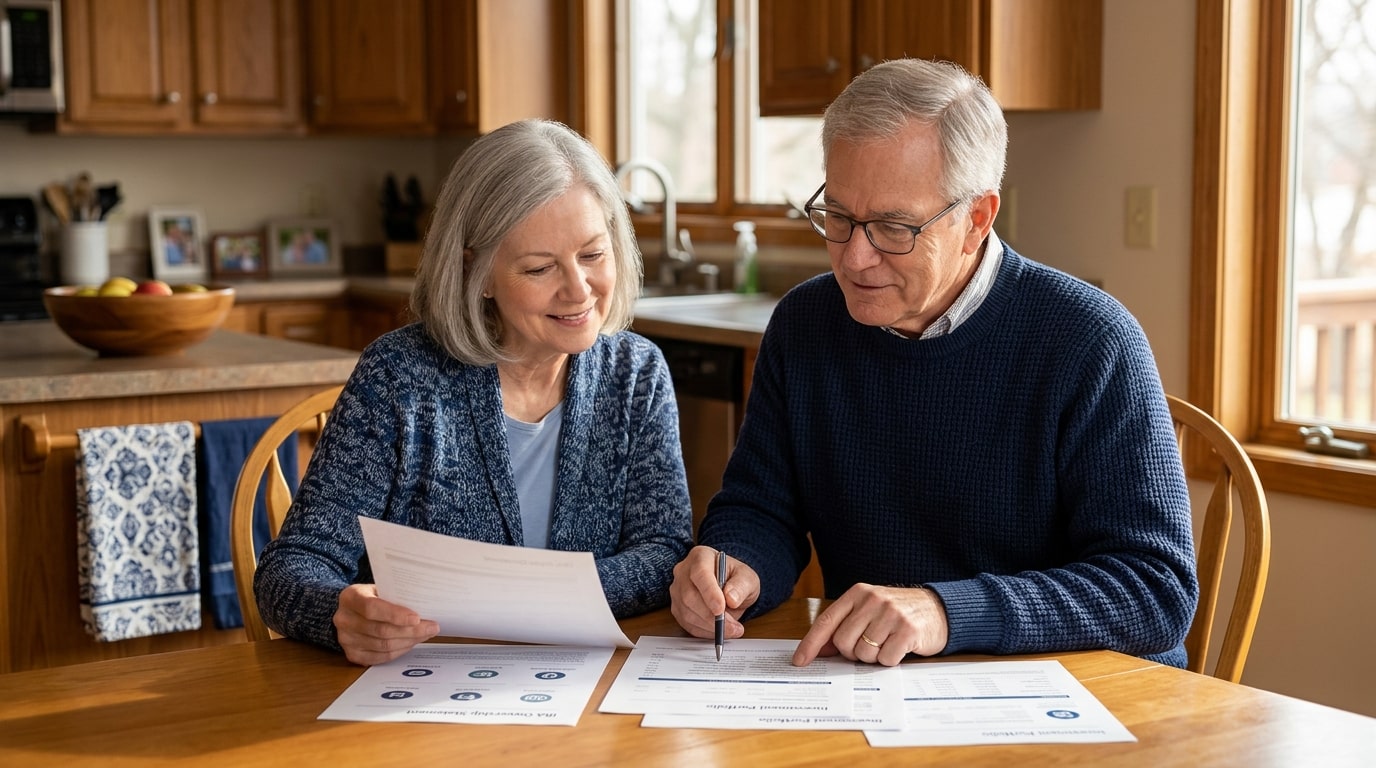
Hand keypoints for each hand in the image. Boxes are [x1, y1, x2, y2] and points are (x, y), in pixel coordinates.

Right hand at [333, 583, 439, 665]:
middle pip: (380, 630)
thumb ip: (397, 595)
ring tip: (424, 635)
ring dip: (408, 642)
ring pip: (382, 646)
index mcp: (350, 597)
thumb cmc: (373, 596)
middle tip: (431, 628)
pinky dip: (399, 651)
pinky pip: (380, 657)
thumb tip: (426, 606)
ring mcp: (345, 639)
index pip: (372, 608)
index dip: (395, 615)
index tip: (417, 618)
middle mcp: (343, 619)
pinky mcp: (352, 654)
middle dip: (411, 631)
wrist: (353, 610)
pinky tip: (410, 643)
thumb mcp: (381, 588)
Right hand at [670, 545, 759, 639]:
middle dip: (711, 616)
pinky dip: (704, 631)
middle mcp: (683, 571)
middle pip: (689, 595)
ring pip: (686, 612)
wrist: (729, 586)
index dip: (709, 593)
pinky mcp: (677, 607)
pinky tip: (718, 631)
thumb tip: (731, 599)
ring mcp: (677, 590)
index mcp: (700, 556)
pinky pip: (686, 624)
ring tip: (731, 630)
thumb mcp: (747, 578)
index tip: (721, 610)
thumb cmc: (735, 578)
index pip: (700, 573)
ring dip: (709, 626)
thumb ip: (741, 586)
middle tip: (733, 627)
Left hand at [792, 584, 947, 666]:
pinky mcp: (908, 630)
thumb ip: (844, 627)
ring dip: (873, 658)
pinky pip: (886, 659)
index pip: (827, 621)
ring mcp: (891, 614)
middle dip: (852, 653)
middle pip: (843, 642)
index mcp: (858, 593)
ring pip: (863, 654)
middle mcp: (873, 600)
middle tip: (869, 646)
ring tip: (887, 644)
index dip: (811, 644)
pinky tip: (900, 648)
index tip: (800, 661)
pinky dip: (890, 661)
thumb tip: (818, 651)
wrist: (939, 609)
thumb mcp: (869, 612)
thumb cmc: (898, 614)